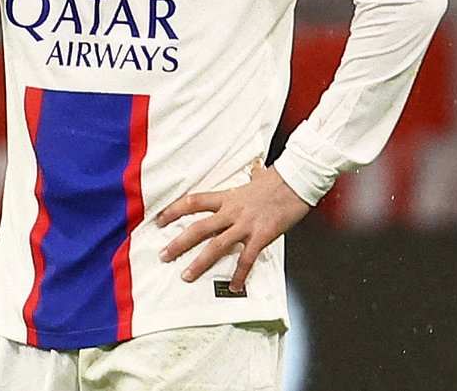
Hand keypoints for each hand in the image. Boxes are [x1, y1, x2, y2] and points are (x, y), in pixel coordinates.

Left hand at [156, 161, 310, 292]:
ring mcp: (246, 224)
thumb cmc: (279, 180)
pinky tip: (233, 286)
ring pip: (216, 245)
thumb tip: (256, 169)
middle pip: (198, 227)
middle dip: (179, 243)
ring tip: (186, 276)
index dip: (174, 211)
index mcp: (228, 197)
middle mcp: (232, 211)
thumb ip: (254, 176)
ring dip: (200, 262)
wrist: (297, 181)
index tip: (159, 220)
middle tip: (163, 255)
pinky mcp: (261, 235)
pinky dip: (239, 274)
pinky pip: (246, 259)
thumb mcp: (260, 176)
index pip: (194, 202)